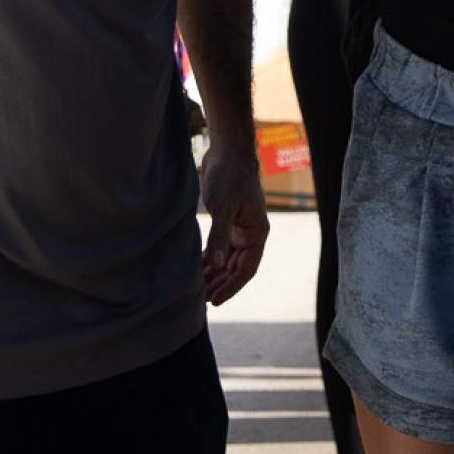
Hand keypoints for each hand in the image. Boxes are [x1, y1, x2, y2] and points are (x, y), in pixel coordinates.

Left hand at [196, 145, 270, 306]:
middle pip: (237, 268)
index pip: (246, 269)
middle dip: (221, 284)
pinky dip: (210, 260)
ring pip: (227, 260)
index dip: (231, 286)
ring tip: (197, 290)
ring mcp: (239, 229)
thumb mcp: (223, 207)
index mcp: (257, 233)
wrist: (227, 152)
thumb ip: (220, 236)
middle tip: (202, 300)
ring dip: (214, 274)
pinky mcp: (227, 222)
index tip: (215, 301)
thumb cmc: (229, 177)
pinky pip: (220, 248)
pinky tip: (196, 269)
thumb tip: (218, 265)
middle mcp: (250, 234)